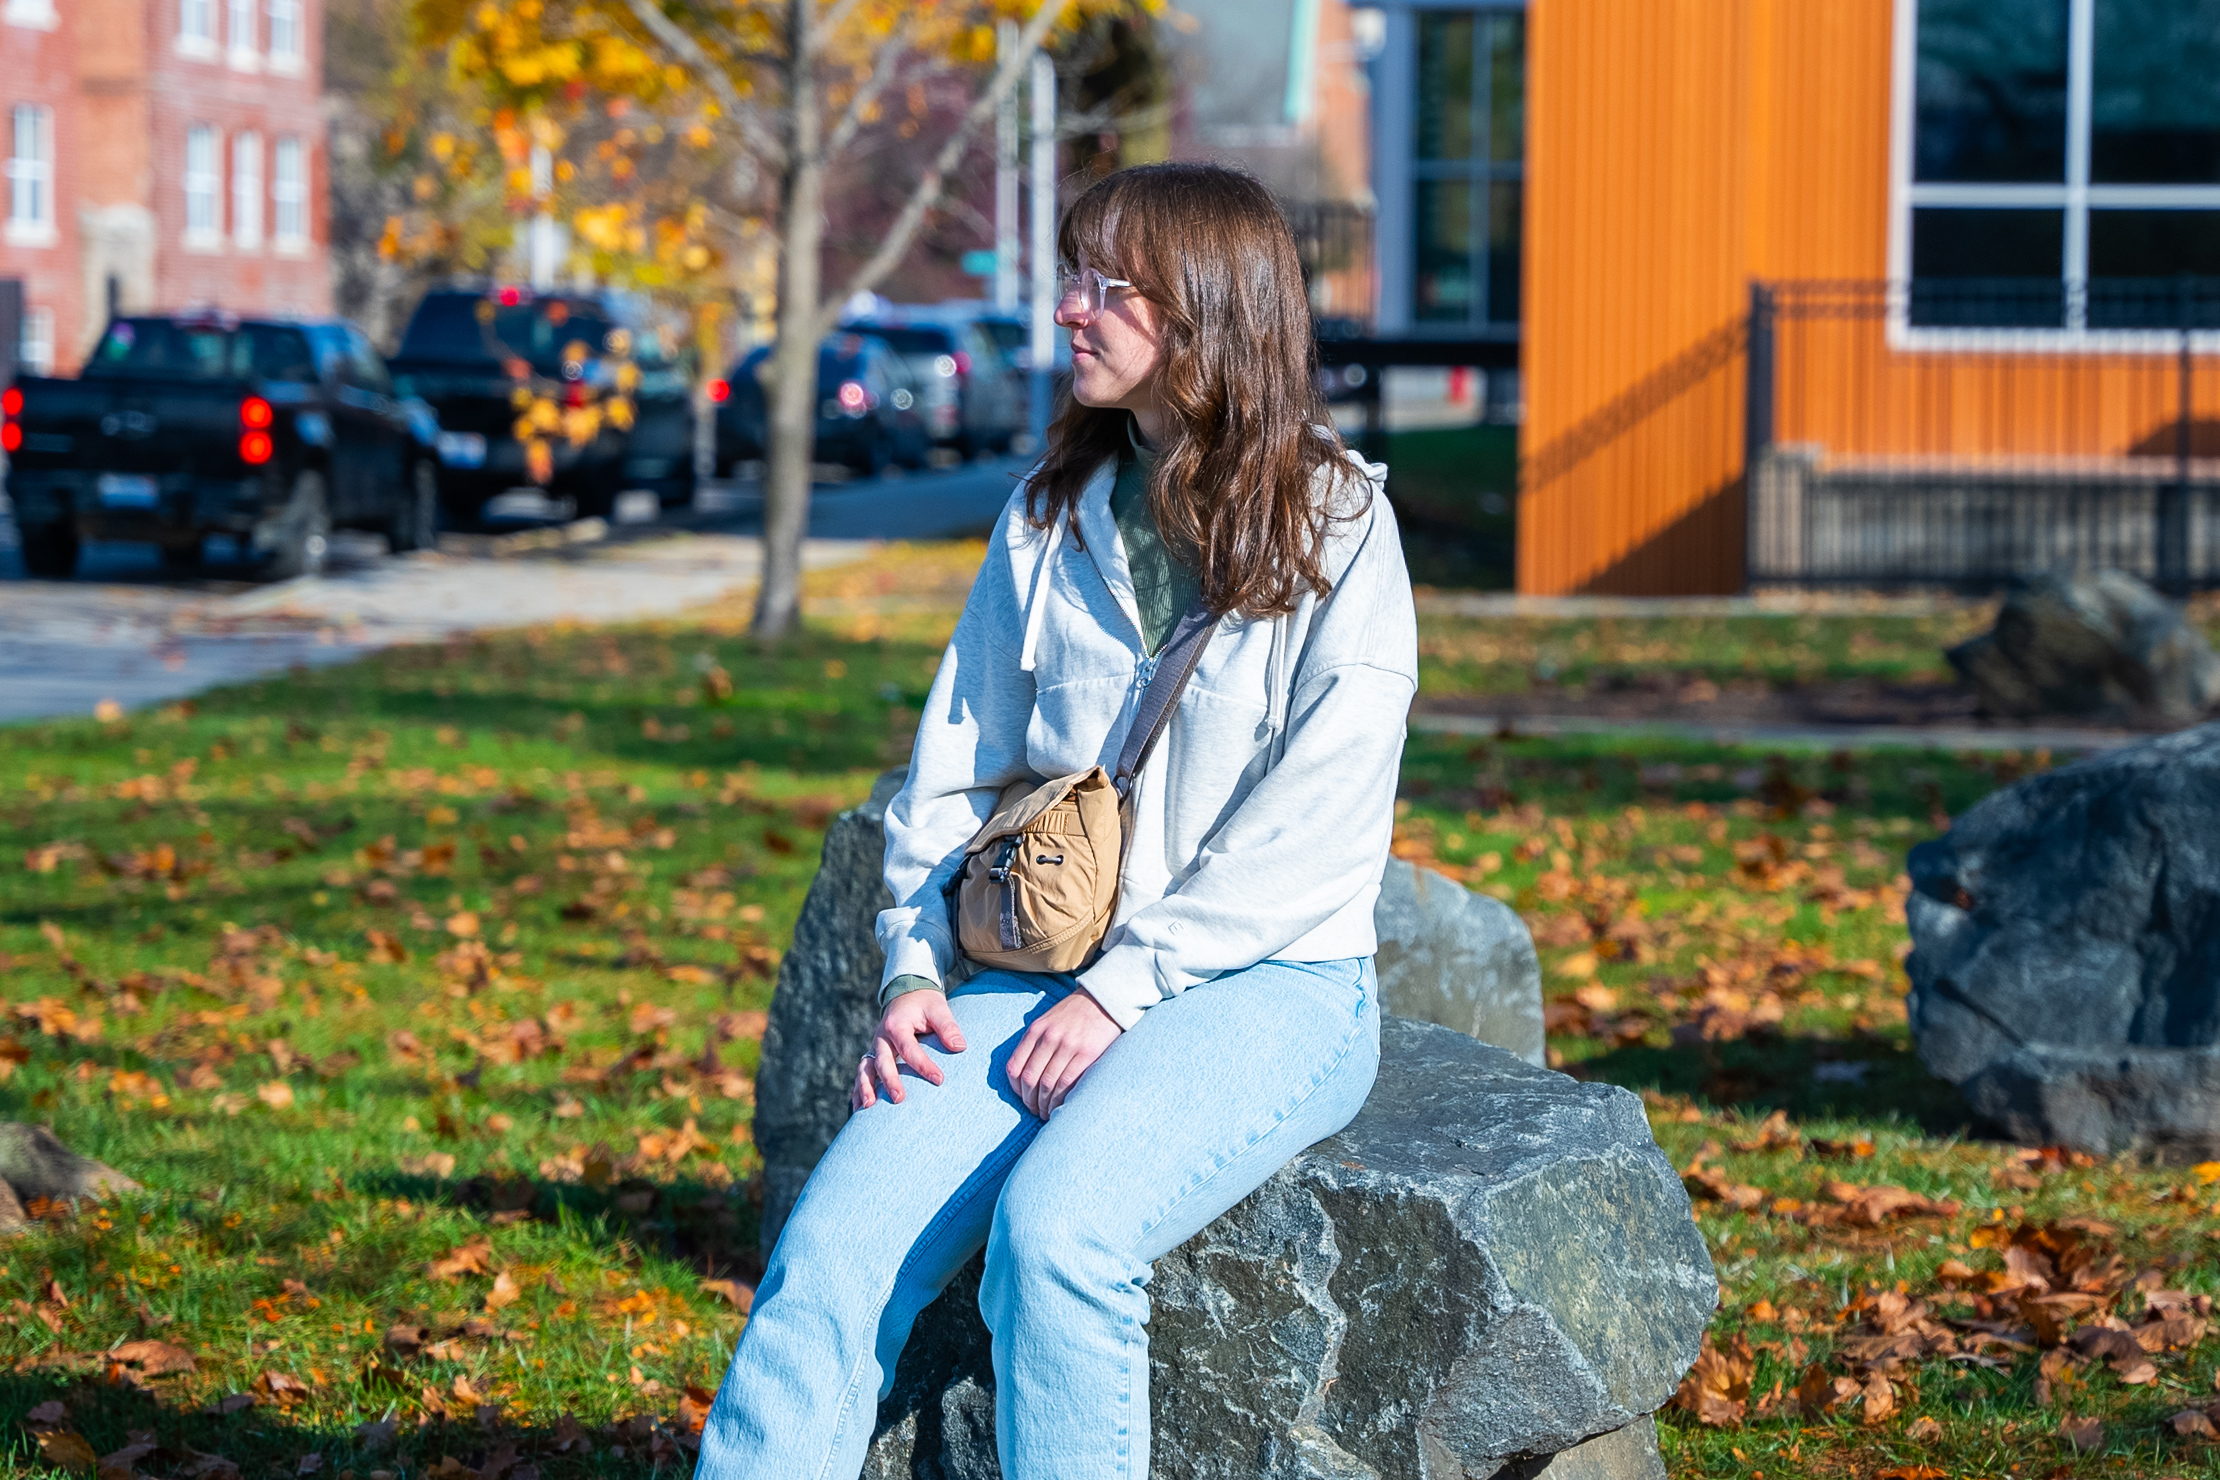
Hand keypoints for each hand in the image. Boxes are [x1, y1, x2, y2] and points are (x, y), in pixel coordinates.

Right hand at [853, 990, 967, 1110]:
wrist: (907, 994)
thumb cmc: (925, 1004)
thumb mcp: (938, 1009)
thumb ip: (948, 1027)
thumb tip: (959, 1047)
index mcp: (897, 1025)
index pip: (909, 1048)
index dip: (923, 1065)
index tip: (939, 1080)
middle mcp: (881, 1037)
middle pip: (882, 1061)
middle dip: (889, 1080)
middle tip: (899, 1099)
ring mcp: (875, 1047)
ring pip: (865, 1068)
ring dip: (865, 1087)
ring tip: (868, 1107)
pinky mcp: (874, 1054)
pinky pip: (863, 1073)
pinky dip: (858, 1089)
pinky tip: (858, 1109)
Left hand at [1005, 989, 1121, 1118]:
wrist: (1104, 999)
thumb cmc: (1074, 1013)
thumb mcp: (1047, 1020)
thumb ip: (1035, 1041)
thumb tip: (1023, 1073)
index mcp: (1035, 1030)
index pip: (1015, 1067)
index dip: (1016, 1090)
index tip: (1023, 1098)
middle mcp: (1048, 1038)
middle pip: (1030, 1079)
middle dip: (1030, 1101)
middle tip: (1036, 1111)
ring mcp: (1067, 1046)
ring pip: (1047, 1084)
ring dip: (1045, 1104)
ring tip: (1048, 1113)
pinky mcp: (1086, 1053)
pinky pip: (1067, 1083)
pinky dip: (1060, 1099)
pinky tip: (1061, 1107)